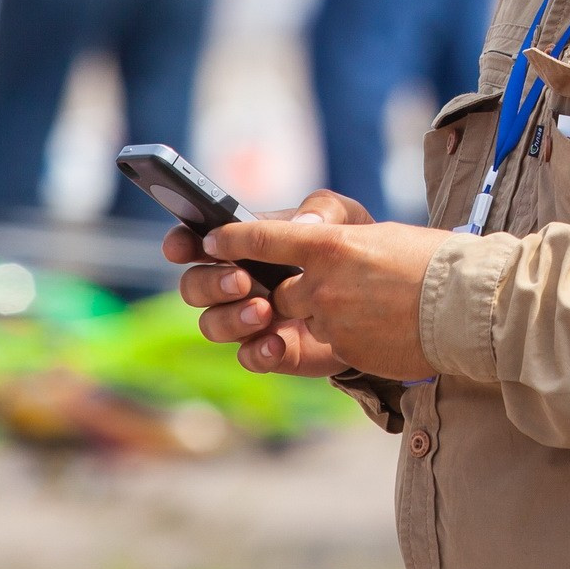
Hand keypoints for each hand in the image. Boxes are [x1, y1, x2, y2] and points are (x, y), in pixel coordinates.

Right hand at [164, 191, 445, 379]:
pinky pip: (248, 357)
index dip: (181, 243)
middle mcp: (238, 282)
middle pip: (195, 286)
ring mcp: (253, 320)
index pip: (196, 242)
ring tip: (266, 309)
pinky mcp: (275, 351)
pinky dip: (257, 351)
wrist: (388, 296)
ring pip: (213, 324)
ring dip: (232, 317)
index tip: (183, 245)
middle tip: (243, 279)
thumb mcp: (345, 219)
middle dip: (211, 282)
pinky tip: (278, 342)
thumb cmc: (354, 247)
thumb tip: (299, 225)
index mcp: (244, 244)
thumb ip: (322, 211)